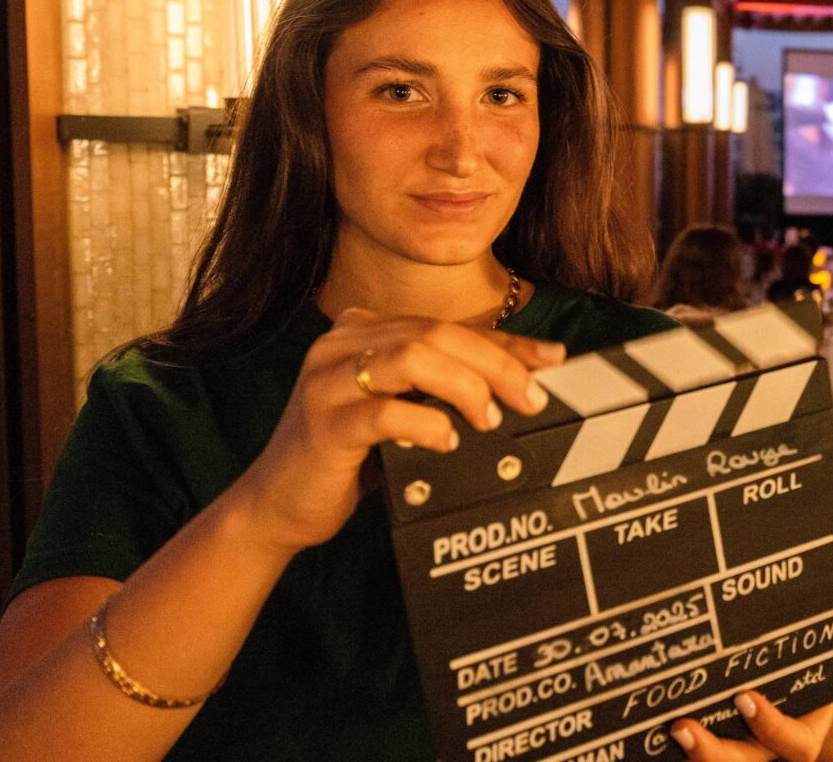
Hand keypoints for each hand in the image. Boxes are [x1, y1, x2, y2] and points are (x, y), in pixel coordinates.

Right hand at [228, 308, 564, 553]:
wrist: (278, 504)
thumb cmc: (351, 456)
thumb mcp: (403, 411)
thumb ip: (447, 387)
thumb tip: (526, 377)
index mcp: (364, 330)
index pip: (449, 327)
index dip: (507, 344)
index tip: (553, 361)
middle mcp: (341, 344)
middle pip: (436, 334)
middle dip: (495, 364)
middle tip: (531, 399)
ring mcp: (327, 380)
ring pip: (412, 357)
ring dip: (464, 386)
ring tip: (489, 419)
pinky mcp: (323, 423)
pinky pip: (384, 411)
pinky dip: (425, 423)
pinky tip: (446, 442)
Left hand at [666, 595, 832, 761]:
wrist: (797, 675)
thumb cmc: (816, 660)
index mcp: (802, 729)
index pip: (792, 744)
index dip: (770, 726)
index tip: (746, 698)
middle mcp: (764, 745)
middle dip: (713, 756)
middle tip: (684, 728)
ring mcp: (734, 743)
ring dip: (691, 754)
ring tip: (667, 728)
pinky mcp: (706, 734)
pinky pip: (689, 746)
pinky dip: (661, 739)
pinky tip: (641, 719)